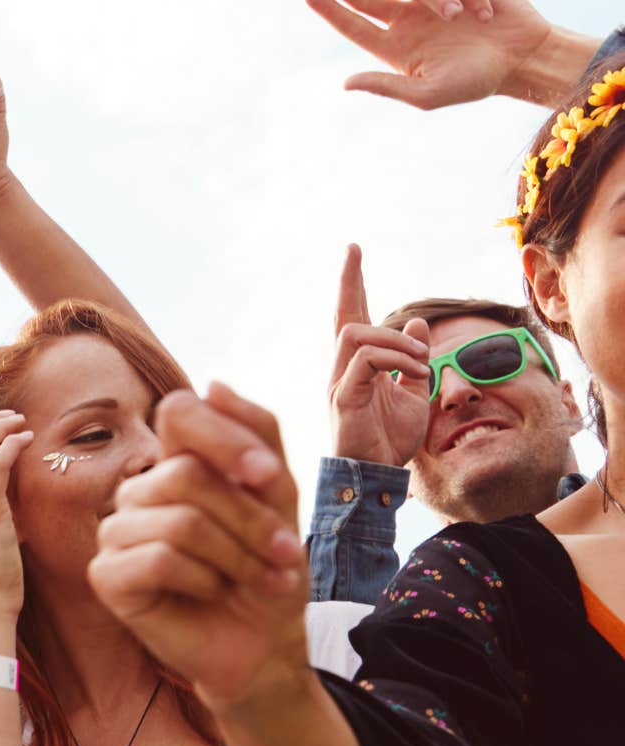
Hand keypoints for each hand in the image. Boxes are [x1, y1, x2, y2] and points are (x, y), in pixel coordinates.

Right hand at [87, 384, 311, 712]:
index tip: (268, 478)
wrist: (264, 645)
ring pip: (178, 521)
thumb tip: (213, 383)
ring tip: (263, 578)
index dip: (225, 438)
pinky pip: (156, 559)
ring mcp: (116, 532)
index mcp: (174, 462)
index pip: (178, 411)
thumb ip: (256, 435)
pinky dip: (201, 579)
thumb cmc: (269, 570)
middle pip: (185, 474)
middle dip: (249, 518)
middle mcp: (138, 490)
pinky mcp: (106, 575)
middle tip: (286, 553)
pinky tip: (211, 592)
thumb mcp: (279, 496)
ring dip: (237, 555)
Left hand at [307, 0, 551, 109]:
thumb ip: (388, 86)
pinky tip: (486, 11)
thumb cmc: (477, 81)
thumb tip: (346, 83)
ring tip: (464, 18)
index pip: (351, 25)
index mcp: (394, 45)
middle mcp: (406, 19)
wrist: (525, 58)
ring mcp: (430, 0)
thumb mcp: (429, 93)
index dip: (328, 10)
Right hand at [327, 245, 430, 465]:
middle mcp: (342, 370)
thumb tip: (416, 323)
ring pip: (356, 334)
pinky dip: (396, 359)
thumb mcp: (412, 393)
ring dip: (396, 340)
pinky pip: (365, 360)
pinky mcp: (343, 396)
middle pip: (345, 317)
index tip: (353, 252)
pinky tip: (416, 373)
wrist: (376, 477)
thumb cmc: (389, 441)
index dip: (354, 286)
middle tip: (354, 251)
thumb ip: (411, 360)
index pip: (353, 319)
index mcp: (358, 368)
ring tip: (421, 361)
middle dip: (350, 282)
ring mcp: (339, 382)